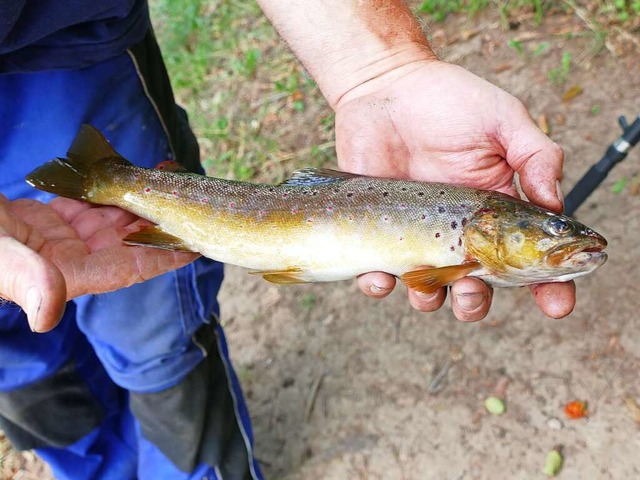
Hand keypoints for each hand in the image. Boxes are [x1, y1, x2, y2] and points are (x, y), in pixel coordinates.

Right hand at [0, 195, 197, 331]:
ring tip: (164, 177)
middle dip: (156, 220)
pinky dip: (106, 192)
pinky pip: (86, 206)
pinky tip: (127, 177)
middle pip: (127, 240)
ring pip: (109, 220)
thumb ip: (22, 280)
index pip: (128, 268)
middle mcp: (69, 261)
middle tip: (187, 194)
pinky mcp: (47, 223)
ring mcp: (59, 240)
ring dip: (136, 202)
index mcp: (64, 275)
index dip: (163, 258)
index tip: (196, 246)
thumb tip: (48, 317)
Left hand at [335, 60, 573, 320]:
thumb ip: (535, 156)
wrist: (383, 87)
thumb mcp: (502, 119)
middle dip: (477, 301)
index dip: (548, 286)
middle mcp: (459, 231)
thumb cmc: (448, 100)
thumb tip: (555, 204)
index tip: (557, 305)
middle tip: (474, 288)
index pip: (528, 259)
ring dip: (433, 299)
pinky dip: (378, 284)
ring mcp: (417, 235)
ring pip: (429, 290)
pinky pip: (377, 274)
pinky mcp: (378, 232)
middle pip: (477, 286)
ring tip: (430, 287)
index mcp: (495, 211)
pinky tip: (380, 275)